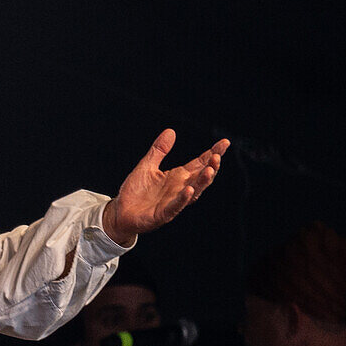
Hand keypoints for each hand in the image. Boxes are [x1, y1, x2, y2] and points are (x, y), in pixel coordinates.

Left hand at [102, 129, 229, 245]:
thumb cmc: (136, 190)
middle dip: (211, 167)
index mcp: (178, 177)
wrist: (121, 212)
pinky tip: (189, 190)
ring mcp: (173, 202)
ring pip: (193, 192)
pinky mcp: (163, 214)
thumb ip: (159, 150)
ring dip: (202, 182)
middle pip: (200, 177)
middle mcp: (179, 189)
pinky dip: (183, 198)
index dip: (212, 153)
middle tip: (217, 156)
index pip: (199, 163)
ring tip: (209, 170)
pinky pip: (175, 206)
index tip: (224, 143)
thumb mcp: (146, 166)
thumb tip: (171, 131)